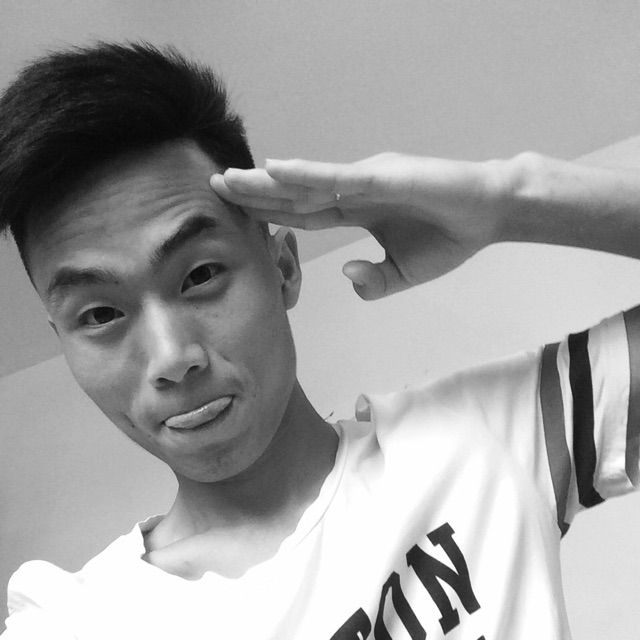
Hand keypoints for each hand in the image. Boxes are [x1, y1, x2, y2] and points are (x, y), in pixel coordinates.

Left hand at [211, 152, 508, 299]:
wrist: (489, 213)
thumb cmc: (449, 237)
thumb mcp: (404, 272)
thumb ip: (374, 281)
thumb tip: (347, 276)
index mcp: (356, 211)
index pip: (302, 214)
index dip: (269, 215)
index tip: (236, 216)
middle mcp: (353, 190)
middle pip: (294, 195)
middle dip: (254, 195)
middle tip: (215, 191)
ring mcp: (365, 180)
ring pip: (306, 182)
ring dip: (265, 182)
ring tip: (228, 180)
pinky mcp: (382, 175)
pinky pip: (335, 176)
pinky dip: (303, 174)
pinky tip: (273, 171)